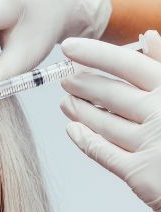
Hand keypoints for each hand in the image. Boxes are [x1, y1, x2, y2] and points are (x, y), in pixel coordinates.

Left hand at [60, 30, 160, 211]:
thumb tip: (147, 38)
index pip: (129, 65)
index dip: (96, 55)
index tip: (71, 49)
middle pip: (112, 95)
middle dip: (83, 85)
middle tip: (66, 80)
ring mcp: (148, 143)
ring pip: (104, 123)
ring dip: (80, 111)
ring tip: (66, 103)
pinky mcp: (138, 171)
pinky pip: (103, 152)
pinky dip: (85, 140)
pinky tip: (73, 130)